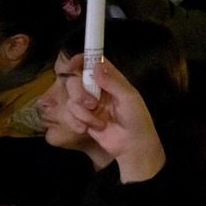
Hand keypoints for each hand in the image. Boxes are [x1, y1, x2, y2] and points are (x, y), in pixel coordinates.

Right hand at [61, 55, 164, 182]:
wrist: (132, 146)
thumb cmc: (137, 119)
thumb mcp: (129, 98)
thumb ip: (112, 82)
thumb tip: (96, 65)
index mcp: (111, 79)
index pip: (93, 62)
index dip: (81, 59)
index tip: (73, 64)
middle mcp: (97, 89)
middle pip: (74, 80)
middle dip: (79, 94)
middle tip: (92, 105)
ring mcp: (88, 104)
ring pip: (70, 100)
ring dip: (83, 114)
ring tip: (99, 124)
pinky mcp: (81, 118)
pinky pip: (68, 114)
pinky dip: (77, 122)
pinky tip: (89, 129)